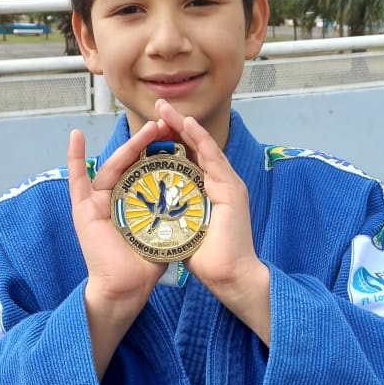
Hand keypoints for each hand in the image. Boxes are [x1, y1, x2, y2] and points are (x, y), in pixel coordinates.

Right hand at [68, 119, 170, 374]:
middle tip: (166, 122)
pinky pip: (77, 179)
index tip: (180, 131)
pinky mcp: (83, 209)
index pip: (150, 168)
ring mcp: (99, 201)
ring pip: (114, 165)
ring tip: (146, 127)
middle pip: (134, 162)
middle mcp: (117, 196)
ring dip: (129, 145)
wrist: (127, 288)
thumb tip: (199, 195)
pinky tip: (75, 137)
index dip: (163, 150)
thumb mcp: (168, 230)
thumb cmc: (147, 264)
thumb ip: (176, 213)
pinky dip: (75, 158)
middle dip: (149, 141)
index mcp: (137, 200)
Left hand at [154, 99, 270, 344]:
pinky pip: (213, 158)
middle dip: (176, 126)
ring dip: (185, 126)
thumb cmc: (208, 260)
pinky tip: (187, 125)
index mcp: (207, 192)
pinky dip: (199, 140)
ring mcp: (228, 184)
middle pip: (195, 147)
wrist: (230, 277)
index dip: (171, 141)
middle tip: (159, 107)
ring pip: (203, 147)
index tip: (153, 127)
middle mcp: (219, 184)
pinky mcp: (232, 189)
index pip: (187, 159)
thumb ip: (171, 215)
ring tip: (166, 109)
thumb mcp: (181, 230)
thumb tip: (151, 210)